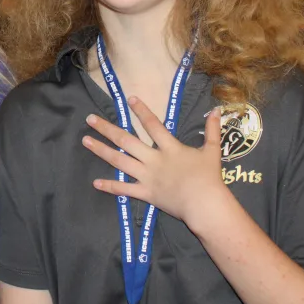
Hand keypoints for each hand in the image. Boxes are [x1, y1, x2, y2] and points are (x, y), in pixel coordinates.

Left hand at [82, 97, 228, 226]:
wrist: (204, 204)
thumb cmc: (209, 177)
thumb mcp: (212, 151)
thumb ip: (213, 130)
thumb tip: (217, 110)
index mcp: (169, 147)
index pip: (152, 125)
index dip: (141, 111)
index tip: (129, 99)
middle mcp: (153, 159)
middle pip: (126, 140)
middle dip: (107, 128)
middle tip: (90, 119)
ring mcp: (147, 176)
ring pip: (120, 161)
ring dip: (101, 150)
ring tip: (85, 141)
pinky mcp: (145, 194)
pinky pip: (124, 190)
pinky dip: (110, 186)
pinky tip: (95, 183)